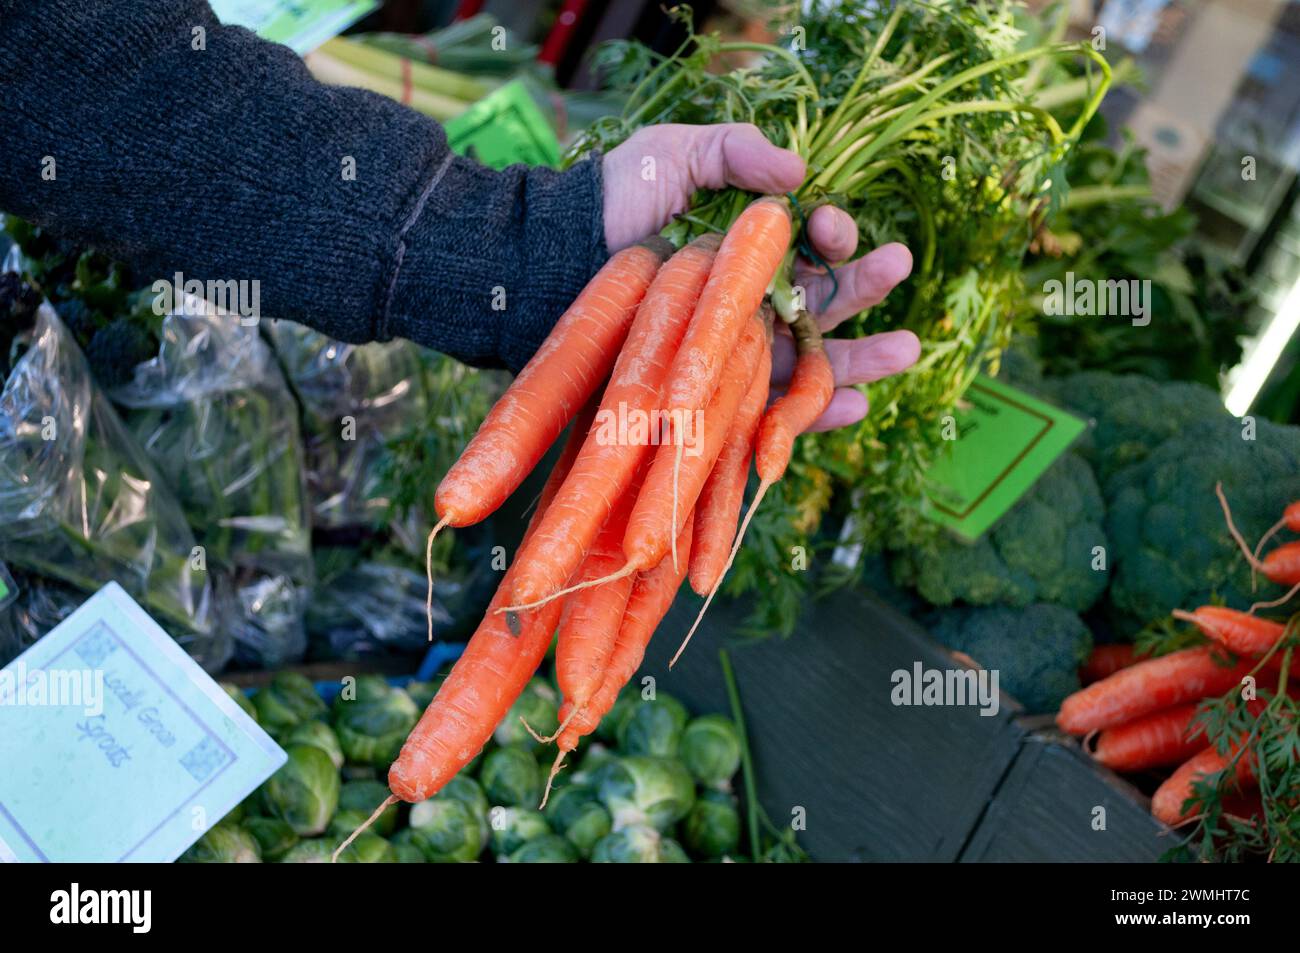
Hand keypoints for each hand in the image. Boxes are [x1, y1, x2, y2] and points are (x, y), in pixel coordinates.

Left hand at [602, 122, 918, 430]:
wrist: (557, 255)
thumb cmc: (618, 200)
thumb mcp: (679, 154)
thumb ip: (737, 152)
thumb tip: (800, 169)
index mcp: (756, 243)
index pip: (815, 242)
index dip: (834, 233)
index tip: (830, 227)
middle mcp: (756, 296)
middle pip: (828, 298)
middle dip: (867, 284)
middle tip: (896, 265)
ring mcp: (739, 345)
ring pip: (816, 356)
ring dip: (864, 356)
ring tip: (908, 349)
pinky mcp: (717, 387)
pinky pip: (774, 407)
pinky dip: (817, 412)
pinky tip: (855, 406)